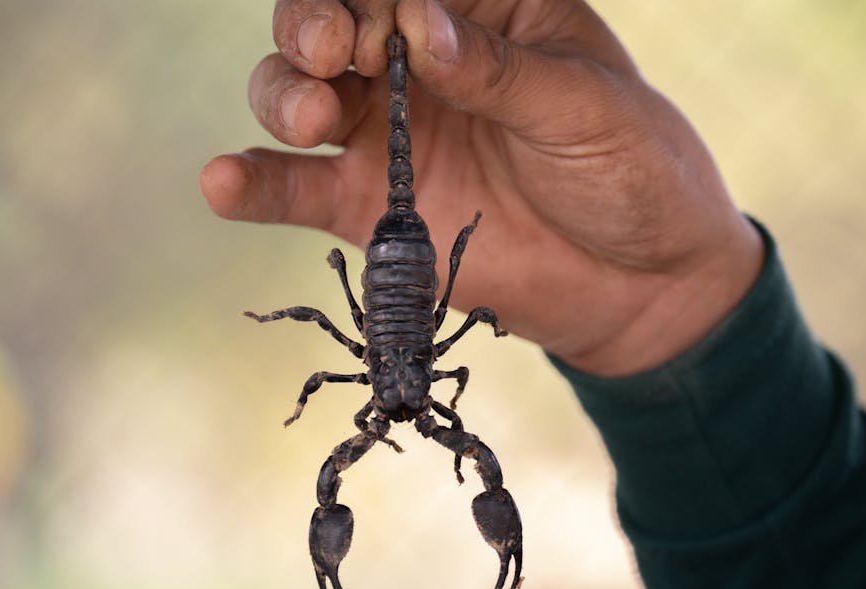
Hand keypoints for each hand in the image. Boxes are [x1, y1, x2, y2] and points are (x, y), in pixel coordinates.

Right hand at [200, 0, 762, 375]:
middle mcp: (419, 63)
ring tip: (310, 118)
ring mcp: (388, 135)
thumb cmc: (632, 170)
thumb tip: (419, 26)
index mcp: (479, 12)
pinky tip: (223, 182)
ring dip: (282, 94)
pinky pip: (295, 189)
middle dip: (313, 26)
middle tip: (332, 54)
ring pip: (297, 93)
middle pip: (330, 23)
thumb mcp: (584, 107)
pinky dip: (254, 184)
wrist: (642, 284)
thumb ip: (498, 70)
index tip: (379, 27)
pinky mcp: (370, 207)